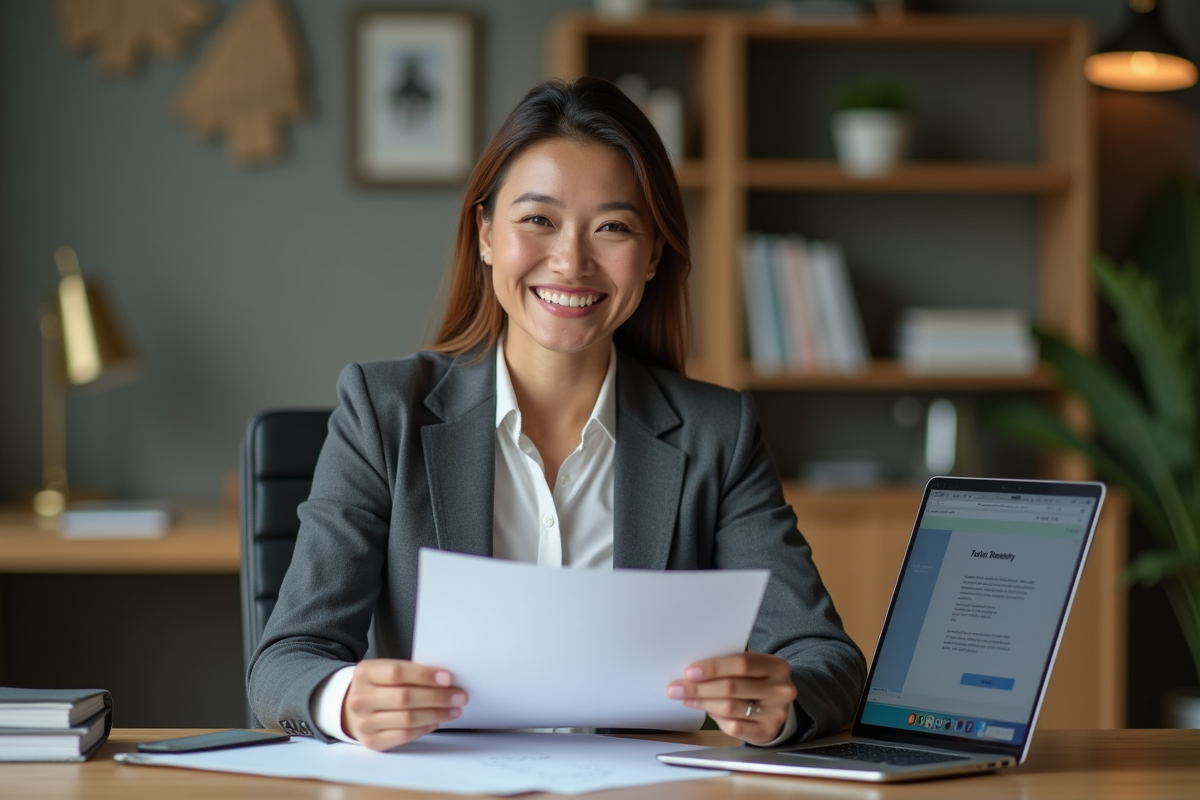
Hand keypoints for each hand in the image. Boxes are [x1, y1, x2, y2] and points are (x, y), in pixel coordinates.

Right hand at [342, 659, 468, 750]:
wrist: (351, 708)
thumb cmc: (377, 686)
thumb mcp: (385, 670)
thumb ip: (409, 672)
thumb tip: (444, 679)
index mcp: (365, 673)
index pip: (397, 673)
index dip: (425, 676)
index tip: (447, 678)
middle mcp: (361, 699)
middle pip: (404, 697)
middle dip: (437, 697)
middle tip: (458, 696)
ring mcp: (364, 722)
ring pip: (407, 719)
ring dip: (436, 714)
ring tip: (453, 710)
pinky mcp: (371, 741)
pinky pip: (403, 736)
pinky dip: (424, 729)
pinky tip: (436, 722)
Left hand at [666, 653, 796, 744]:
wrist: (777, 707)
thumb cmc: (757, 682)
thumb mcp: (752, 669)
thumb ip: (729, 667)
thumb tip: (693, 673)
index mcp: (776, 666)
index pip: (742, 663)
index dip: (714, 667)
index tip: (690, 671)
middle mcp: (780, 690)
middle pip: (732, 687)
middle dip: (700, 688)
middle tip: (677, 688)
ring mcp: (775, 713)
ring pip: (729, 708)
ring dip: (703, 702)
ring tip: (685, 698)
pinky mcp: (765, 732)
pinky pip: (734, 727)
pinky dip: (716, 718)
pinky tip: (704, 710)